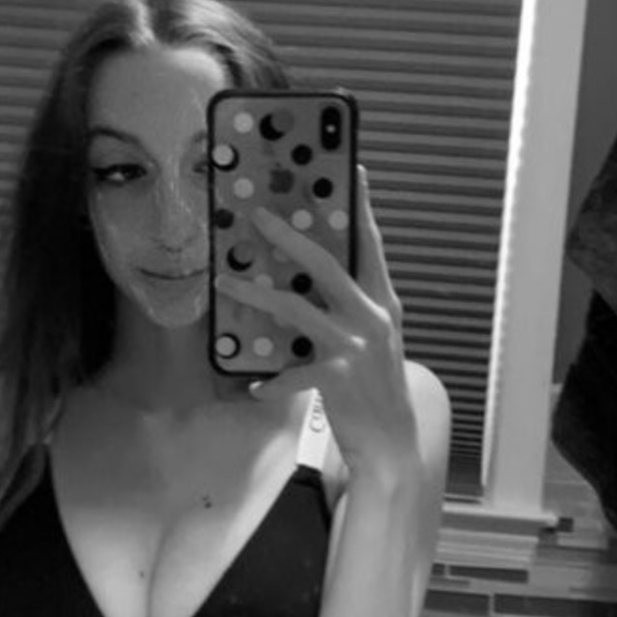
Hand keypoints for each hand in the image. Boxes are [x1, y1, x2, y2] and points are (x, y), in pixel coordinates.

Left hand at [215, 168, 417, 485]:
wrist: (392, 445)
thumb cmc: (377, 390)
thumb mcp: (375, 341)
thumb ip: (352, 309)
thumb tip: (310, 282)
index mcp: (383, 304)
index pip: (371, 246)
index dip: (362, 208)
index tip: (355, 171)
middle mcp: (372, 318)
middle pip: (326, 264)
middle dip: (289, 236)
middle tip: (258, 216)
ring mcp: (355, 346)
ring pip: (296, 307)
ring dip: (255, 293)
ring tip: (225, 283)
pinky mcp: (336, 376)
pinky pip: (290, 370)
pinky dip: (270, 379)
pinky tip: (254, 387)